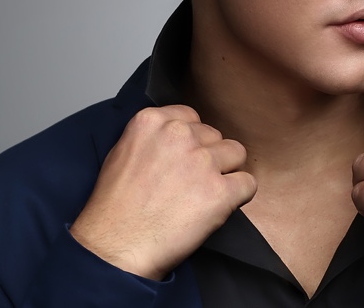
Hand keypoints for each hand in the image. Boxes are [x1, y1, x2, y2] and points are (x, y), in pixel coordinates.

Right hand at [70, 105, 256, 279]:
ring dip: (226, 172)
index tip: (185, 158)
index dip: (192, 140)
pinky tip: (219, 207)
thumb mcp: (121, 152)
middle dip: (208, 156)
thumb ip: (152, 137)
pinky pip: (248, 183)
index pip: (191, 118)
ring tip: (206, 193)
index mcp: (152, 121)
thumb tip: (175, 139)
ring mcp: (202, 162)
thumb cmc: (114, 207)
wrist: (117, 245)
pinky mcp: (220, 191)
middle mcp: (179, 135)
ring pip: (236, 153)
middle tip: (192, 182)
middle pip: (214, 136)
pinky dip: (239, 196)